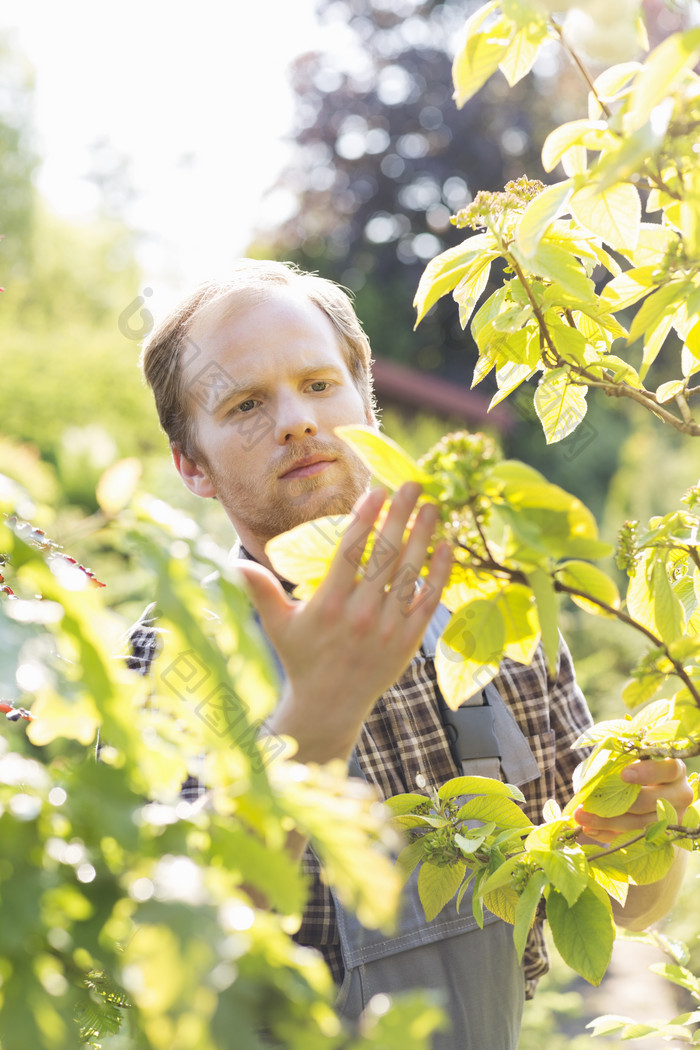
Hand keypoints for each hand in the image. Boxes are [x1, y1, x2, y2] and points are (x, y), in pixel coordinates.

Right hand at [235, 482, 452, 762]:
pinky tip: (446, 546)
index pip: (350, 552)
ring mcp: (388, 629)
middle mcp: (360, 615)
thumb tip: (232, 563)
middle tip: (413, 484)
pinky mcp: (408, 642)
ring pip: (410, 573)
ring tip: (433, 506)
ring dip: (424, 536)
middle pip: (385, 555)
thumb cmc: (301, 657)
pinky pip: (428, 600)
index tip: (378, 490)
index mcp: (328, 605)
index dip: (366, 518)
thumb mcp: (277, 624)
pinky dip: (439, 573)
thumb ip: (260, 591)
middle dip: (401, 515)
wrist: (329, 706)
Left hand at [573, 757, 692, 844]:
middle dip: (617, 803)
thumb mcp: (625, 759)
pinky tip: (590, 829)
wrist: (644, 789)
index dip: (647, 772)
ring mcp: (673, 818)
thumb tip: (591, 779)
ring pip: (641, 824)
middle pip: (652, 802)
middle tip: (587, 804)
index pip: (667, 770)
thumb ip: (615, 763)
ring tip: (581, 818)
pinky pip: (634, 839)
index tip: (624, 774)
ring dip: (608, 822)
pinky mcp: (662, 836)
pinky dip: (609, 834)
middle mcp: (680, 795)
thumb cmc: (631, 767)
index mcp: (674, 769)